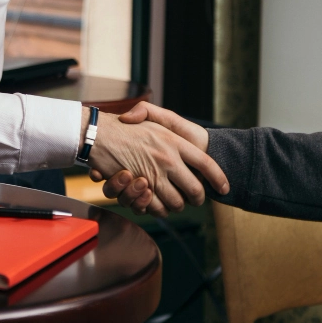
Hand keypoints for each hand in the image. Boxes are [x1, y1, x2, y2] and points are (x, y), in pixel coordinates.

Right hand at [83, 105, 228, 215]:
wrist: (96, 133)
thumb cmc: (124, 125)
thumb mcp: (149, 114)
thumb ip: (175, 124)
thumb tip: (181, 138)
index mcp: (174, 141)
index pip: (206, 164)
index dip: (218, 178)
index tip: (224, 188)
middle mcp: (167, 159)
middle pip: (195, 190)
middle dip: (197, 198)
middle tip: (195, 199)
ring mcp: (154, 174)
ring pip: (177, 202)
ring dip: (177, 205)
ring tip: (175, 201)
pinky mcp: (139, 188)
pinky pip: (156, 207)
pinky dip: (157, 208)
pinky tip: (156, 202)